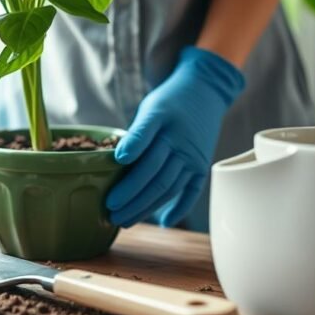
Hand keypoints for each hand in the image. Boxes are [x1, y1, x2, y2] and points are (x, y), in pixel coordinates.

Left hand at [106, 46, 244, 227]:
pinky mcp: (201, 166)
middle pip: (154, 177)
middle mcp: (180, 142)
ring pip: (168, 188)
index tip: (110, 186)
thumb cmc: (170, 102)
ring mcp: (193, 157)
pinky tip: (163, 223)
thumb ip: (136, 133)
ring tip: (125, 220)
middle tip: (110, 212)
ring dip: (146, 207)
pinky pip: (191, 192)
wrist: (205, 92)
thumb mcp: (150, 108)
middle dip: (130, 198)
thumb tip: (118, 159)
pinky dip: (179, 208)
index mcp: (163, 122)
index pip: (143, 147)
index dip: (127, 168)